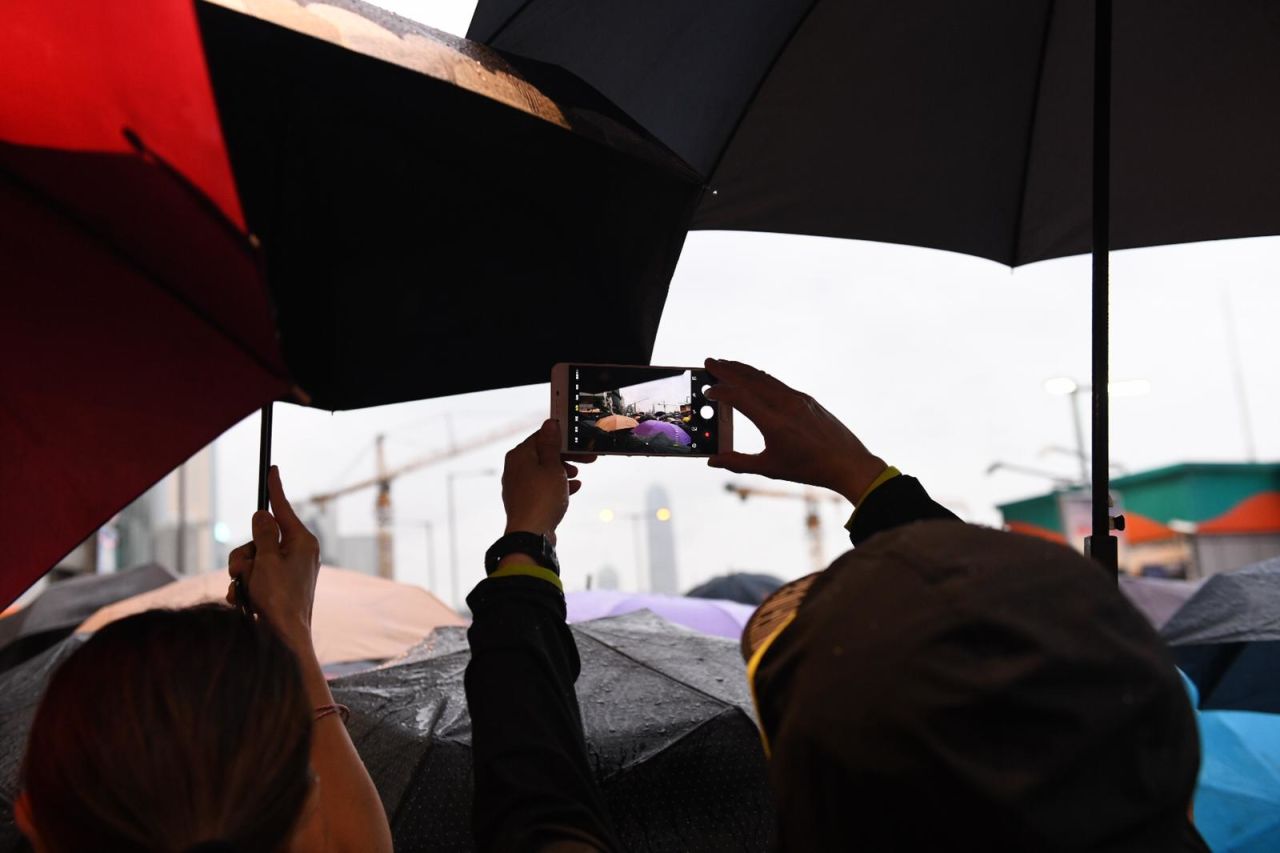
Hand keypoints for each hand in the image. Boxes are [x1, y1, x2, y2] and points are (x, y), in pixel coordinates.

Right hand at [226, 466, 319, 643]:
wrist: (283, 639)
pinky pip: (251, 578)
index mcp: (303, 542)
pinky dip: (243, 588)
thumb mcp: (268, 560)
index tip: (272, 468)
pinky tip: (244, 601)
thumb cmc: (280, 599)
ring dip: (241, 573)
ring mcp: (287, 572)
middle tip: (243, 569)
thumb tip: (264, 513)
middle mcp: (297, 554)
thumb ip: (263, 534)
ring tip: (246, 590)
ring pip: (250, 559)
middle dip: (244, 553)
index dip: (275, 489)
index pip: (283, 509)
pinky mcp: (277, 588)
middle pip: (258, 538)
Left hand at [501, 419, 592, 544]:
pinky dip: (556, 486)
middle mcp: (515, 468)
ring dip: (563, 471)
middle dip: (566, 457)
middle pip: (543, 454)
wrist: (531, 535)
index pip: (542, 437)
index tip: (580, 443)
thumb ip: (551, 445)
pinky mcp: (524, 501)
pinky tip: (573, 489)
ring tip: (578, 475)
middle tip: (587, 459)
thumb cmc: (542, 499)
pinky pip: (542, 487)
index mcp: (519, 455)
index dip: (564, 439)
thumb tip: (550, 424)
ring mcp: (518, 486)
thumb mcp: (552, 467)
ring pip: (543, 471)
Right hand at [704, 358, 886, 502]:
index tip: (707, 391)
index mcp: (774, 423)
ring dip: (743, 369)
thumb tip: (713, 461)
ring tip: (725, 364)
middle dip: (728, 369)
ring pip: (764, 378)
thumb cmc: (809, 468)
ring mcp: (798, 399)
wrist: (847, 463)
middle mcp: (786, 405)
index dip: (721, 392)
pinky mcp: (806, 399)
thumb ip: (737, 463)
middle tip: (709, 361)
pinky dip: (760, 377)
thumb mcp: (769, 468)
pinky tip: (752, 376)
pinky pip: (777, 383)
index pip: (741, 398)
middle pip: (751, 380)